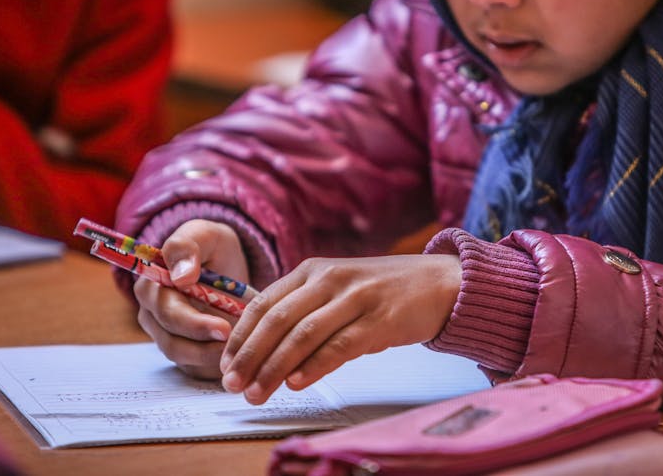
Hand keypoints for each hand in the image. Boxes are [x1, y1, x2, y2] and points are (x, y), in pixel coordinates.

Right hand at [134, 219, 249, 378]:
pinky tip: (235, 357)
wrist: (228, 266)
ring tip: (239, 347)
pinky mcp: (181, 352)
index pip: (162, 308)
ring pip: (180, 355)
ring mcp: (165, 334)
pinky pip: (192, 366)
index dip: (191, 321)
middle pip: (170, 336)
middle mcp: (152, 312)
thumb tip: (180, 276)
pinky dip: (213, 364)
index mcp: (150, 282)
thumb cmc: (212, 248)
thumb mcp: (204, 235)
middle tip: (237, 338)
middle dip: (206, 341)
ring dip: (210, 355)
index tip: (222, 325)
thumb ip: (187, 246)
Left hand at [219, 253, 461, 403]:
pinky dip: (315, 365)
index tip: (225, 363)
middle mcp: (329, 278)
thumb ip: (301, 309)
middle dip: (250, 355)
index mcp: (311, 271)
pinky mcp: (380, 319)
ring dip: (275, 366)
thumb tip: (259, 346)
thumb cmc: (379, 292)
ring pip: (304, 334)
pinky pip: (341, 344)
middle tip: (232, 384)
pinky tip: (296, 383)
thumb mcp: (335, 289)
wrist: (438, 283)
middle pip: (278, 319)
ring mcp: (355, 297)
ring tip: (257, 392)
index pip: (263, 303)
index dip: (240, 335)